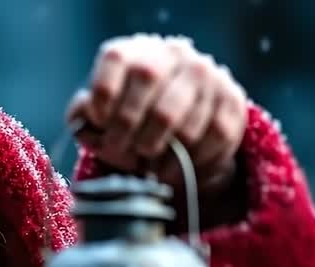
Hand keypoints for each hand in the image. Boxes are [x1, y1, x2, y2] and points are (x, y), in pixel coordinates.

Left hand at [66, 34, 247, 194]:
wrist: (179, 124)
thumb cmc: (128, 120)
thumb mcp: (97, 116)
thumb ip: (83, 117)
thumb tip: (89, 122)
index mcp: (134, 51)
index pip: (115, 59)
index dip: (103, 96)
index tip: (100, 123)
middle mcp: (173, 54)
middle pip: (148, 81)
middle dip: (128, 130)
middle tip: (122, 153)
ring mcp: (206, 74)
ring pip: (180, 118)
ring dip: (158, 151)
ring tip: (147, 163)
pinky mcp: (232, 99)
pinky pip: (211, 136)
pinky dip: (189, 161)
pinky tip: (173, 166)